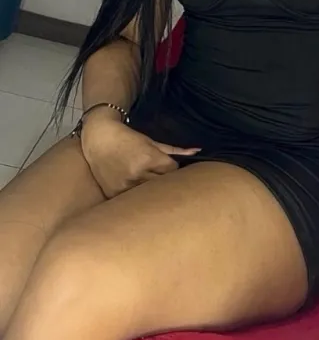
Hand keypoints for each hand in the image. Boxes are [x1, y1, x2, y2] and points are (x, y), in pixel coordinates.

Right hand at [80, 117, 200, 197]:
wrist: (99, 139)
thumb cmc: (128, 139)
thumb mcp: (152, 142)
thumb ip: (175, 150)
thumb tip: (198, 151)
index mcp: (148, 158)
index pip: (172, 170)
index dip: (173, 169)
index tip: (170, 168)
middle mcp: (137, 173)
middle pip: (163, 184)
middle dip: (166, 182)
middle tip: (166, 181)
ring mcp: (124, 185)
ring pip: (148, 195)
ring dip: (152, 192)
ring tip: (152, 187)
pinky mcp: (114, 193)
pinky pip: (132, 200)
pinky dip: (136, 196)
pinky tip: (137, 192)